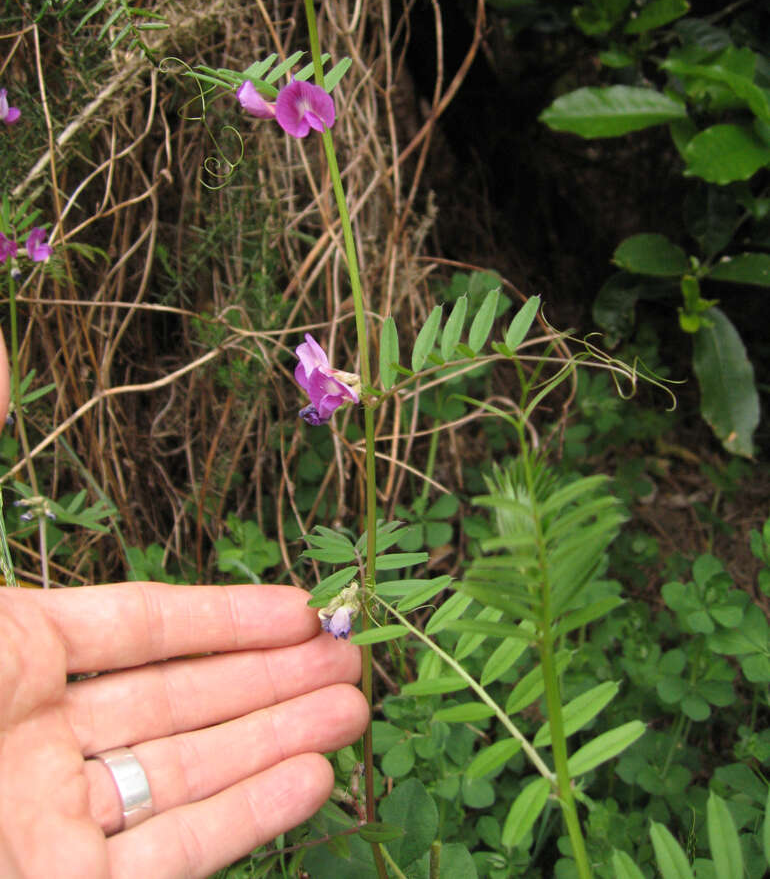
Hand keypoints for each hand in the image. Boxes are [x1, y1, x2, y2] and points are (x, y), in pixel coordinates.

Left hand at [0, 582, 367, 877]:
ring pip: (189, 774)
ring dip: (277, 741)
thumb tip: (38, 427)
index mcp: (13, 661)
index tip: (302, 609)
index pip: (141, 629)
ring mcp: (55, 819)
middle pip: (180, 702)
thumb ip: (26, 549)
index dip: (225, 618)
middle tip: (347, 659)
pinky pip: (170, 853)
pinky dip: (247, 818)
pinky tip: (311, 778)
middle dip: (270, 677)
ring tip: (351, 710)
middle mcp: (42, 740)